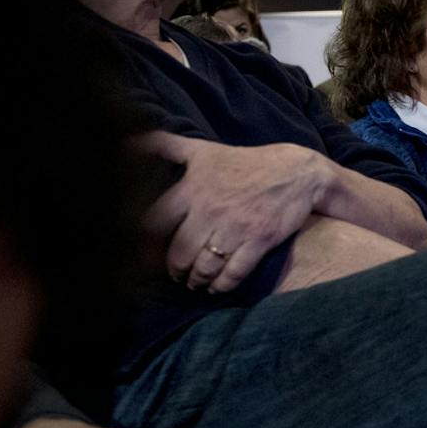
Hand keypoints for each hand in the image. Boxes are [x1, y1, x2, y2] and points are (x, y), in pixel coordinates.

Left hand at [140, 132, 328, 292]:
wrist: (296, 171)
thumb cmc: (246, 162)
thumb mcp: (204, 150)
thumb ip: (167, 146)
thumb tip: (130, 139)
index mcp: (192, 190)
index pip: (156, 224)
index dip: (146, 245)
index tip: (148, 255)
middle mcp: (210, 210)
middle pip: (179, 253)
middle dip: (175, 270)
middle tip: (177, 275)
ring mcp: (235, 228)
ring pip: (205, 266)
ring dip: (197, 280)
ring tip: (195, 283)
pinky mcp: (259, 241)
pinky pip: (234, 272)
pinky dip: (222, 285)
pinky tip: (218, 288)